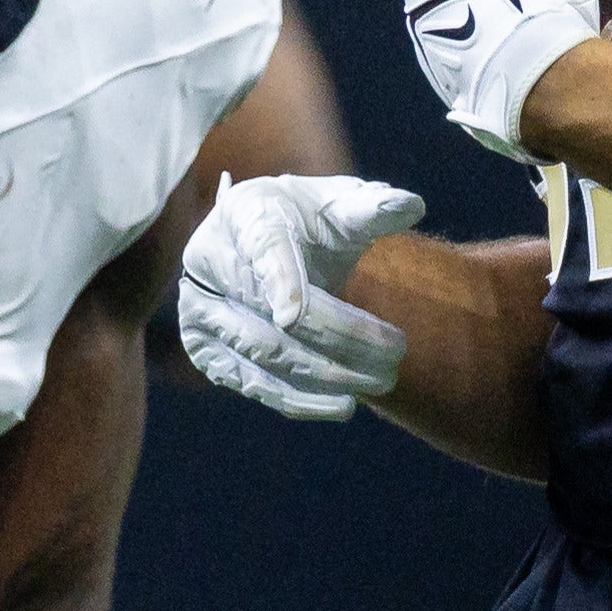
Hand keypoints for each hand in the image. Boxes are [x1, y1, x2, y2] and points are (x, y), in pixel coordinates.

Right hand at [178, 175, 424, 418]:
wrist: (260, 243)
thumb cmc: (306, 221)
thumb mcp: (335, 205)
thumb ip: (369, 208)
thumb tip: (411, 205)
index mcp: (245, 215)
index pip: (263, 248)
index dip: (278, 282)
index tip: (293, 316)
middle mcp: (210, 260)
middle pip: (274, 314)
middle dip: (342, 340)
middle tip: (396, 355)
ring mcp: (200, 309)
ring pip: (266, 354)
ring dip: (328, 375)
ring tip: (382, 380)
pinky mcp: (205, 349)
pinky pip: (252, 382)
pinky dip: (299, 400)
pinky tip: (342, 405)